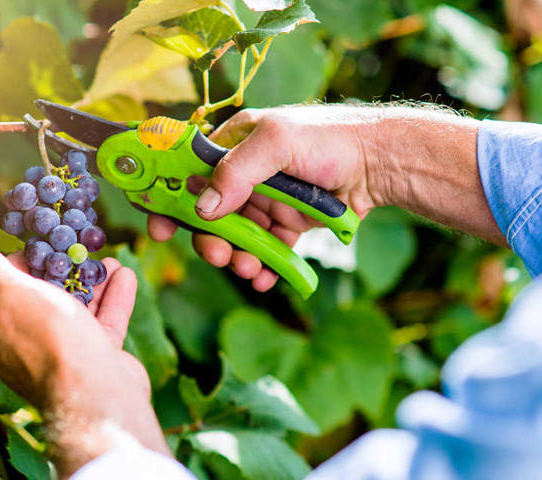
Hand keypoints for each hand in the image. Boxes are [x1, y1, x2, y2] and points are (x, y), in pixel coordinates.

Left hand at [0, 239, 168, 479]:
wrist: (97, 397)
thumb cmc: (49, 342)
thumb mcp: (10, 294)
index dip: (15, 263)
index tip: (36, 242)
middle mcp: (24, 345)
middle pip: (40, 298)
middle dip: (59, 270)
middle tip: (74, 245)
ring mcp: (61, 353)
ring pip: (75, 309)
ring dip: (90, 282)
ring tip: (105, 259)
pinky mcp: (93, 360)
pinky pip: (102, 323)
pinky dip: (112, 299)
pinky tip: (125, 276)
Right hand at [149, 104, 501, 284]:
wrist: (381, 164)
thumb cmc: (330, 140)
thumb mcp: (278, 143)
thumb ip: (238, 171)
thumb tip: (204, 208)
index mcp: (234, 144)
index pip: (188, 173)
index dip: (169, 200)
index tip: (160, 230)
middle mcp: (245, 174)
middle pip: (209, 214)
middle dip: (209, 239)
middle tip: (218, 256)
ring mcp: (265, 201)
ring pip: (236, 237)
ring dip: (236, 257)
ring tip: (249, 269)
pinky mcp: (286, 224)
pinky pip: (264, 250)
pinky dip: (261, 266)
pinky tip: (265, 277)